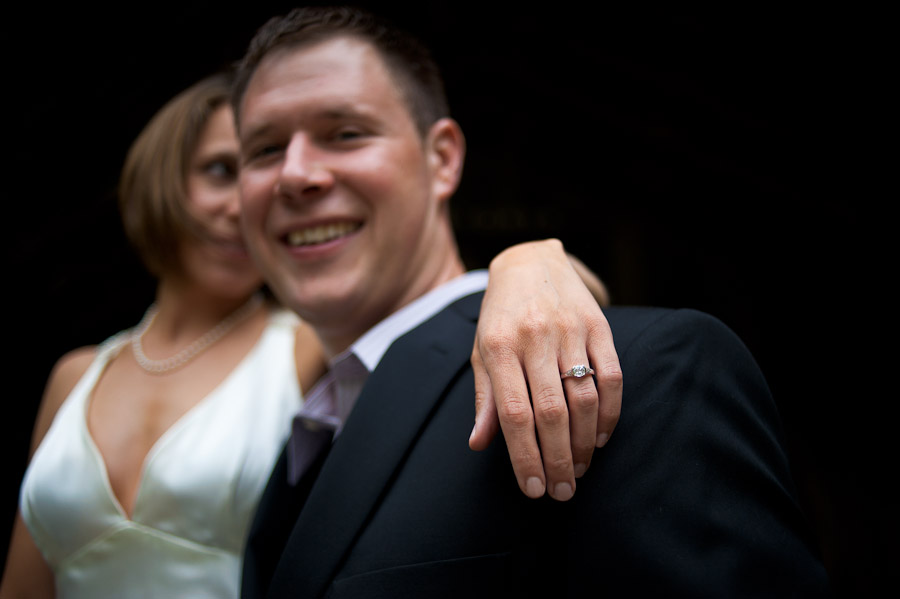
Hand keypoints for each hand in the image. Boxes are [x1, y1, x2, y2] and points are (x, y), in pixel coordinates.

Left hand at [469, 239, 621, 500]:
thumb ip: (485, 398)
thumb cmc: (501, 316)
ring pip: (584, 398)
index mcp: (499, 346)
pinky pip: (613, 376)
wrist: (531, 261)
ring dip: (584, 443)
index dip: (524, 456)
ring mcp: (570, 330)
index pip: (514, 413)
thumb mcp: (482, 351)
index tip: (532, 489)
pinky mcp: (599, 325)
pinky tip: (599, 438)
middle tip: (561, 492)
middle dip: (557, 460)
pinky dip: (610, 413)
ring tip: (578, 470)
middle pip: (551, 412)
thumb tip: (479, 444)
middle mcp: (535, 337)